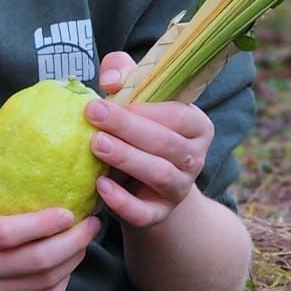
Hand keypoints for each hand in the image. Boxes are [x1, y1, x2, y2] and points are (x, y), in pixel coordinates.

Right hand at [0, 120, 100, 290]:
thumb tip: (6, 114)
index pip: (8, 235)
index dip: (44, 224)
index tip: (70, 209)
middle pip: (34, 264)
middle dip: (73, 244)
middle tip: (91, 222)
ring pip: (42, 286)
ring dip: (72, 263)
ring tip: (85, 239)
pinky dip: (59, 286)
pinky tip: (68, 266)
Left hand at [86, 52, 214, 230]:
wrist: (144, 187)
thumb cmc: (138, 130)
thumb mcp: (135, 98)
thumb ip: (124, 75)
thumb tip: (112, 80)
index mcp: (196, 126)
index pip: (179, 115)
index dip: (146, 108)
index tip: (110, 95)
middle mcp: (194, 158)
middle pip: (167, 143)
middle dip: (129, 128)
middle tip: (93, 113)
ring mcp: (179, 189)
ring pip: (160, 174)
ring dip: (127, 158)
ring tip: (96, 144)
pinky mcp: (159, 214)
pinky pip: (145, 212)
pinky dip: (123, 202)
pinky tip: (100, 185)